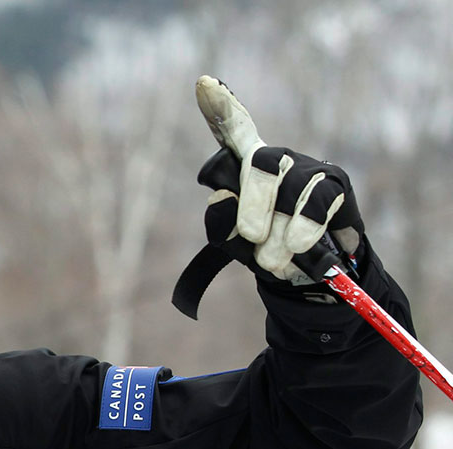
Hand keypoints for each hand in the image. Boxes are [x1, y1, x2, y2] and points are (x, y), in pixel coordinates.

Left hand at [195, 75, 362, 282]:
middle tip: (252, 236)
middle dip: (255, 204)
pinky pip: (317, 203)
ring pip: (290, 188)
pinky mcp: (336, 184)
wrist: (311, 273)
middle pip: (260, 163)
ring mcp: (308, 168)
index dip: (220, 109)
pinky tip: (297, 246)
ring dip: (279, 233)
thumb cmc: (265, 248)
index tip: (204, 83)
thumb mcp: (234, 241)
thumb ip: (221, 224)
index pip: (232, 131)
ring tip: (272, 260)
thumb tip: (223, 199)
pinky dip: (303, 229)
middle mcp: (277, 158)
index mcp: (245, 165)